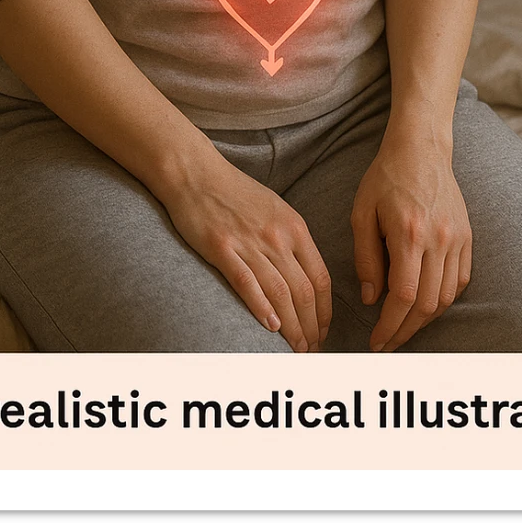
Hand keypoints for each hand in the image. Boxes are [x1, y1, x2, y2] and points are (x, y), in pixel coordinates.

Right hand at [163, 153, 331, 353]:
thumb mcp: (275, 209)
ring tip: (295, 349)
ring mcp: (250, 242)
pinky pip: (247, 284)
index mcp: (294, 227)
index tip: (323, 330)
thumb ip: (291, 239)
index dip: (325, 311)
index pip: (321, 278)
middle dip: (312, 326)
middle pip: (304, 291)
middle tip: (311, 349)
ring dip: (292, 327)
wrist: (196, 173)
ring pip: (281, 293)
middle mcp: (277, 236)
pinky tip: (270, 328)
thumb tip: (304, 275)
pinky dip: (262, 308)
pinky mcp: (222, 248)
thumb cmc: (234, 191)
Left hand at [350, 134, 471, 351]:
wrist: (421, 149)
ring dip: (425, 320)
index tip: (376, 341)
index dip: (390, 325)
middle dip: (406, 331)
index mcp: (408, 233)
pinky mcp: (467, 237)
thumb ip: (366, 258)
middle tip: (387, 343)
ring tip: (404, 328)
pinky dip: (444, 299)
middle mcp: (437, 239)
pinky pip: (461, 280)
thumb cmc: (385, 178)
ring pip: (446, 296)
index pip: (403, 295)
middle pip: (427, 304)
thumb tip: (371, 299)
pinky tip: (426, 305)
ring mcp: (457, 238)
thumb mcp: (362, 214)